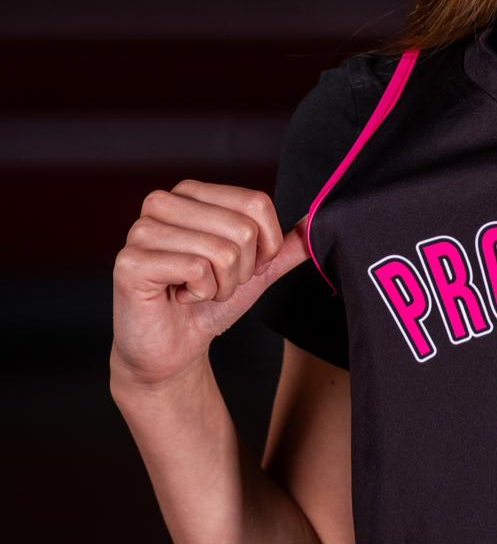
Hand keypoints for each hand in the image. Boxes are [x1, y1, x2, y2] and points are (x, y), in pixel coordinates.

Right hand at [112, 181, 308, 390]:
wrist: (171, 349)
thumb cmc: (208, 306)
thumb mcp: (256, 272)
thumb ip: (284, 247)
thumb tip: (318, 219)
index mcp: (191, 193)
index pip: (256, 203)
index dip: (265, 247)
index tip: (242, 268)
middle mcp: (162, 202)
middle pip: (243, 229)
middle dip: (241, 271)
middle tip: (213, 284)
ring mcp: (142, 230)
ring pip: (222, 251)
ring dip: (221, 286)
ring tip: (194, 292)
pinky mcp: (131, 261)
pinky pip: (196, 270)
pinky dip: (199, 294)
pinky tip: (178, 297)